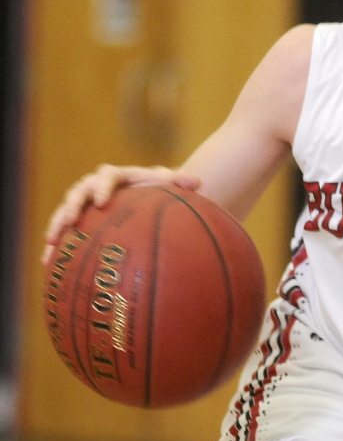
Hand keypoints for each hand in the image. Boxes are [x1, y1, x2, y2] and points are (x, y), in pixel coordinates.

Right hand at [43, 164, 200, 263]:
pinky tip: (48, 264)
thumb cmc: (159, 190)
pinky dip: (56, 246)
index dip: (102, 187)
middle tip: (70, 221)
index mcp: (116, 177)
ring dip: (57, 226)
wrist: (146, 196)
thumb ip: (180, 182)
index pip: (106, 176)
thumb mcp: (170, 185)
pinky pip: (64, 232)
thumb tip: (197, 182)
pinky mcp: (79, 220)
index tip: (102, 202)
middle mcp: (95, 187)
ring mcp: (84, 204)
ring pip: (65, 212)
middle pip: (78, 192)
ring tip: (50, 243)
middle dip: (71, 206)